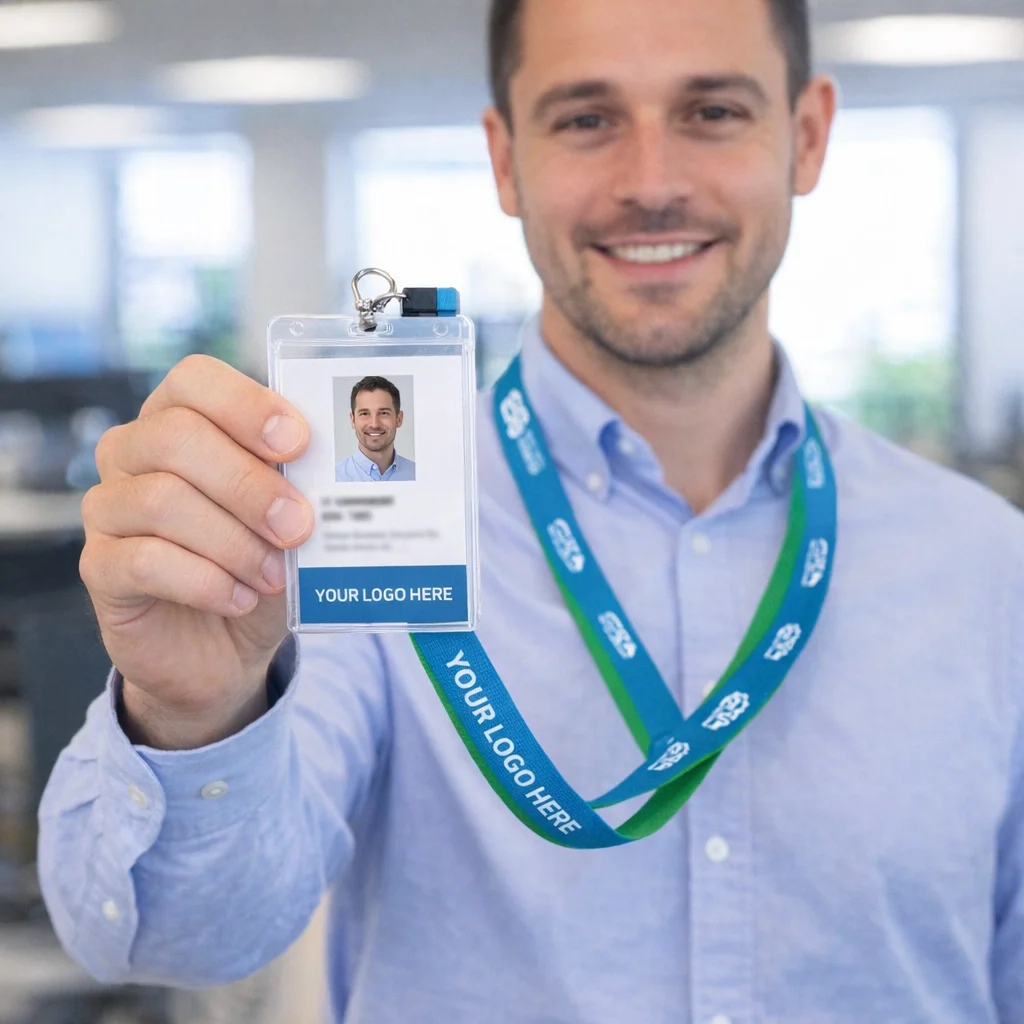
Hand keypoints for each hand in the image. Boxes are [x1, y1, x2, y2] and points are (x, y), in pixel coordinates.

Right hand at [80, 355, 313, 748]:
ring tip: (273, 575)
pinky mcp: (98, 567)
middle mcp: (132, 451)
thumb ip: (300, 483)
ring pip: (160, 499)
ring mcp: (107, 507)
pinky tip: (239, 599)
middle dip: (248, 484)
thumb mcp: (289, 516)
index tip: (298, 443)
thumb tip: (329, 471)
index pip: (194, 378)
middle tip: (298, 526)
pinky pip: (143, 560)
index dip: (246, 405)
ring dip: (233, 541)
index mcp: (181, 418)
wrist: (225, 645)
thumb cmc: (260, 561)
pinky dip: (205, 581)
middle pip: (176, 437)